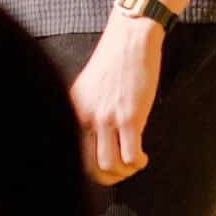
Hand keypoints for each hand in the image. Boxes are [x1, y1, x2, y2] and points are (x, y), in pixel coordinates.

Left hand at [70, 14, 164, 185]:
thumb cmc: (115, 61)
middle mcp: (86, 116)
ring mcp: (107, 118)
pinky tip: (143, 157)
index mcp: (74, 110)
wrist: (131, 38)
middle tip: (121, 171)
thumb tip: (96, 143)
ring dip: (124, 171)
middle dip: (108, 177)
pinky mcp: (130, 116)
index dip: (90, 169)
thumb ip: (89, 114)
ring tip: (134, 162)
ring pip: (110, 166)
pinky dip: (138, 163)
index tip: (105, 167)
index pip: (72, 153)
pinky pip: (131, 156)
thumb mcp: (90, 88)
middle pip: (90, 167)